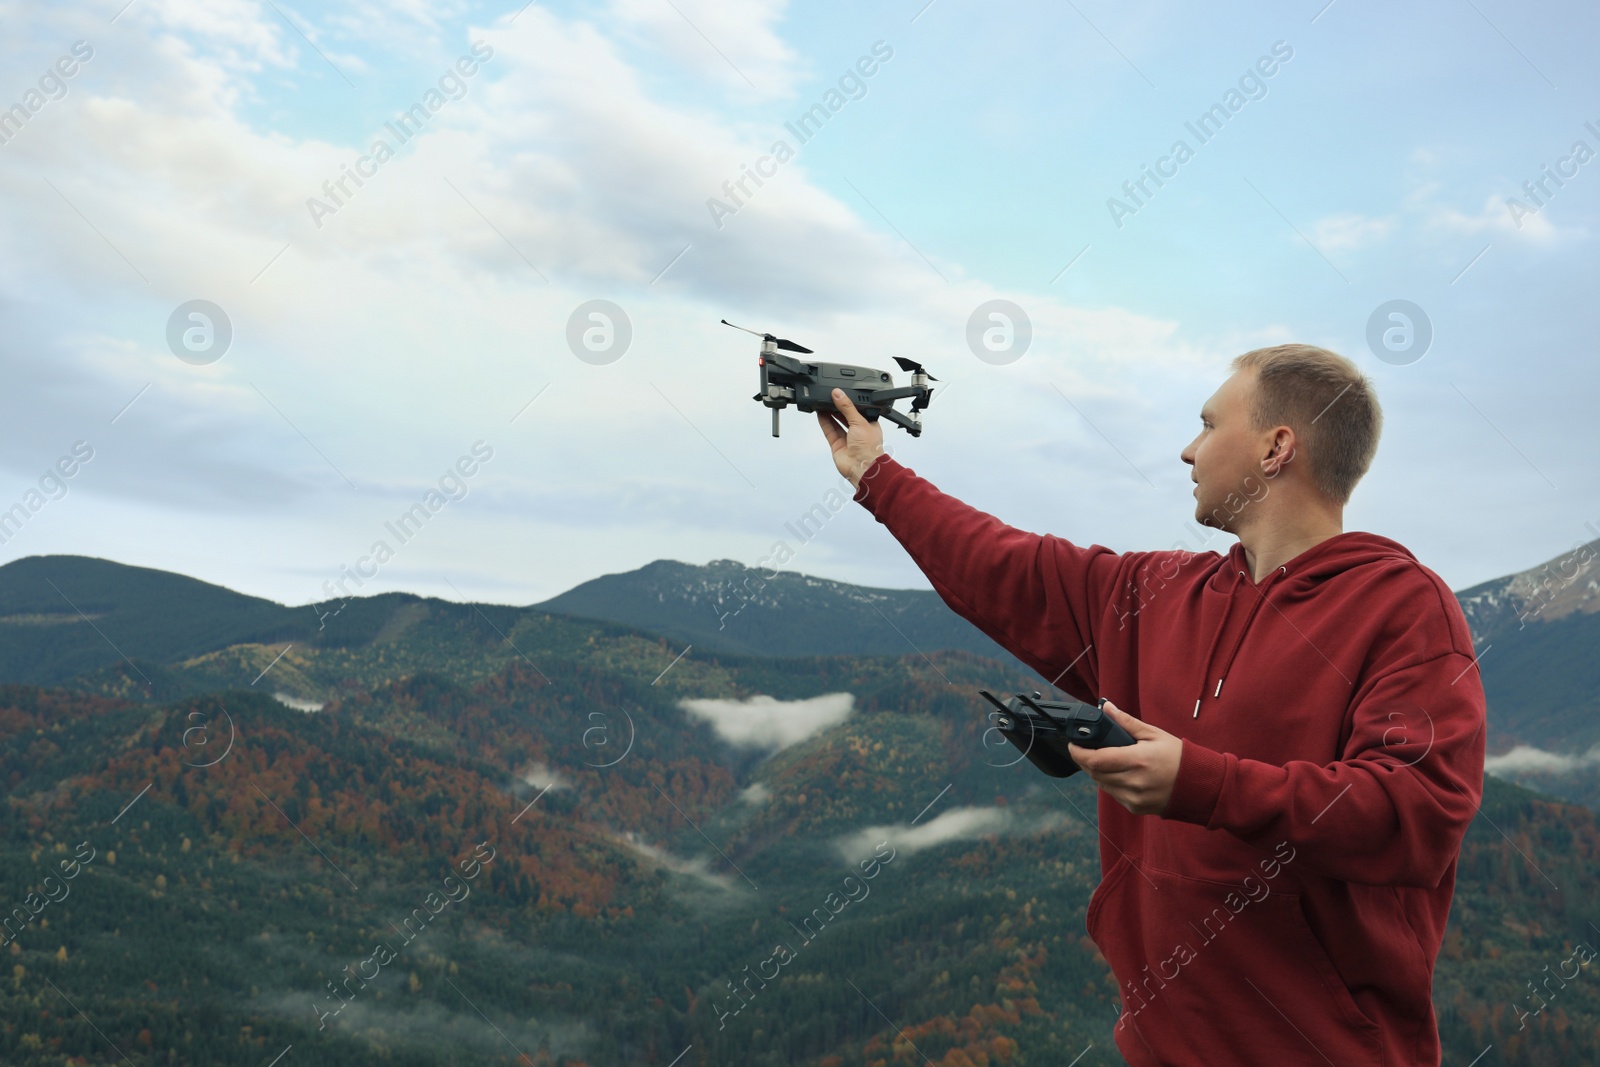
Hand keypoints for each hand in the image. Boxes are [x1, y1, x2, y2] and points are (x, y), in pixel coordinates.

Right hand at [817, 388, 884, 486]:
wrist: (862, 468)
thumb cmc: (870, 448)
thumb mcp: (859, 421)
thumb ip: (847, 407)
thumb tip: (838, 394)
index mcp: (869, 424)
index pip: (858, 409)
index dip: (849, 402)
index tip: (840, 394)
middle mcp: (858, 432)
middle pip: (845, 416)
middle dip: (838, 407)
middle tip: (829, 396)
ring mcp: (847, 439)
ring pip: (836, 423)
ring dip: (829, 413)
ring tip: (822, 402)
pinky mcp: (837, 445)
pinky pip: (829, 431)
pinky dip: (824, 422)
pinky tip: (820, 413)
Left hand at [1067, 701, 1182, 815]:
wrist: (1198, 785)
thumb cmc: (1178, 757)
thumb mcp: (1153, 734)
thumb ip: (1126, 722)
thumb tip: (1106, 707)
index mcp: (1137, 760)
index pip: (1095, 760)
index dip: (1078, 752)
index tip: (1073, 744)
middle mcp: (1133, 782)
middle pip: (1094, 773)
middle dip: (1085, 761)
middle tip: (1085, 750)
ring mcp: (1134, 798)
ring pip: (1102, 785)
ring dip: (1098, 772)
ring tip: (1104, 760)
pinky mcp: (1136, 808)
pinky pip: (1114, 795)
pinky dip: (1111, 784)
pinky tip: (1119, 774)